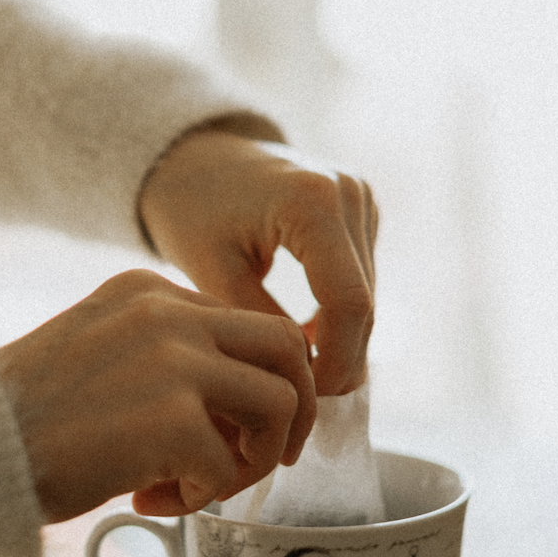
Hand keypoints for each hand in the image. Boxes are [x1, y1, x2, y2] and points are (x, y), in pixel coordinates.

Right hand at [0, 269, 315, 521]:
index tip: (233, 431)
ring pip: (279, 403)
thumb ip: (166, 358)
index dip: (254, 385)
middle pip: (287, 348)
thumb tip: (236, 408)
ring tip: (200, 486)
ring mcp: (174, 359)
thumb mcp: (100, 352)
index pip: (249, 325)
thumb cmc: (26, 419)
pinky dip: (202, 494)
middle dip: (291, 412)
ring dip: (252, 460)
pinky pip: (229, 462)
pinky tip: (150, 499)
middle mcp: (167, 312)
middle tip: (266, 458)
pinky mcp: (171, 416)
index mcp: (149, 292)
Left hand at [138, 130, 376, 394]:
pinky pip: (361, 277)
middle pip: (365, 303)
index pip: (349, 304)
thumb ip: (259, 325)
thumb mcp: (212, 272)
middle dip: (340, 358)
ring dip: (341, 338)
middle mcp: (348, 193)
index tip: (306, 398)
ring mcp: (360, 197)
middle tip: (302, 401)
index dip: (336, 362)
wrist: (194, 155)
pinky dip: (339, 312)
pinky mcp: (360, 208)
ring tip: (298, 372)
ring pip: (368, 295)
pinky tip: (307, 338)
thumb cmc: (189, 209)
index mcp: (312, 201)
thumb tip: (302, 382)